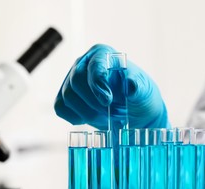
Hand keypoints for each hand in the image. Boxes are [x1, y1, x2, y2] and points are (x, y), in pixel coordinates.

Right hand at [54, 44, 169, 129]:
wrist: (133, 112)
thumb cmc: (138, 96)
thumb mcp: (144, 91)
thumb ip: (137, 87)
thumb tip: (131, 84)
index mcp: (102, 54)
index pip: (94, 65)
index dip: (98, 84)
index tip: (107, 100)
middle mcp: (83, 63)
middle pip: (75, 80)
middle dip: (92, 102)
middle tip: (110, 114)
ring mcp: (71, 80)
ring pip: (67, 96)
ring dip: (87, 112)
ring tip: (105, 118)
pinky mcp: (66, 97)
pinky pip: (60, 108)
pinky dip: (75, 117)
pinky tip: (91, 118)